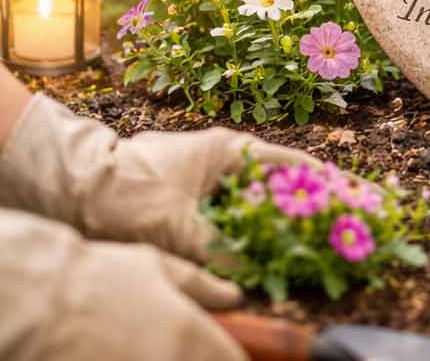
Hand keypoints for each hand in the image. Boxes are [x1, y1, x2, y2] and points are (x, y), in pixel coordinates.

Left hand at [0, 93, 321, 261]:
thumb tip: (250, 278)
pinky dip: (251, 228)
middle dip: (309, 201)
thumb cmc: (128, 193)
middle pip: (278, 182)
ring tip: (314, 237)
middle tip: (344, 218)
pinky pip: (232, 214)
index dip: (325, 180)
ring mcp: (205, 177)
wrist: (73, 184)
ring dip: (281, 218)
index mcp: (227, 150)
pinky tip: (264, 248)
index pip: (290, 163)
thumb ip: (218, 254)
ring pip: (255, 199)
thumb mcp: (178, 229)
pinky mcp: (190, 197)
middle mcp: (221, 160)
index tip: (356, 191)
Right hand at [0, 206, 244, 360]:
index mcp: (191, 336)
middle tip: (181, 347)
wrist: (36, 304)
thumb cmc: (99, 276)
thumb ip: (202, 285)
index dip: (231, 357)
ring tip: (147, 347)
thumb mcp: (158, 266)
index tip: (220, 351)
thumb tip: (236, 295)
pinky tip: (125, 354)